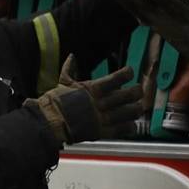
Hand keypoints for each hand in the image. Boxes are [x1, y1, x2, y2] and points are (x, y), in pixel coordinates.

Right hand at [26, 57, 145, 143]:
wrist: (50, 123)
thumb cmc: (55, 103)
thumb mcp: (63, 82)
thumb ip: (69, 69)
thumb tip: (72, 56)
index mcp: (93, 88)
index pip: (118, 77)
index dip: (128, 73)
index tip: (129, 72)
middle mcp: (102, 102)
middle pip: (130, 94)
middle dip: (137, 91)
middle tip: (137, 91)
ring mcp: (104, 118)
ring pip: (131, 112)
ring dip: (136, 108)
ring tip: (137, 107)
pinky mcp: (104, 132)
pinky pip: (125, 129)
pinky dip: (131, 126)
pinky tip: (130, 124)